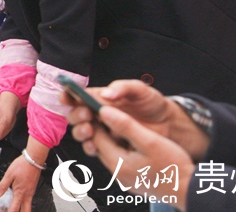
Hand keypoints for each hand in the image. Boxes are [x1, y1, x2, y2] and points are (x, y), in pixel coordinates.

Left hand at [0, 155, 41, 211]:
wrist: (33, 159)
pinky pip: (29, 201)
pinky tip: (19, 201)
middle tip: (10, 211)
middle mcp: (27, 195)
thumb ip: (3, 186)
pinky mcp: (32, 189)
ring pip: (28, 207)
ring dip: (22, 210)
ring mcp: (31, 193)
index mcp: (20, 193)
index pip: (14, 208)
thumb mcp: (9, 174)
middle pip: (25, 211)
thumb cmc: (21, 165)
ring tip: (14, 208)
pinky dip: (24, 204)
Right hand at [64, 79, 205, 157]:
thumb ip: (123, 87)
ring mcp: (103, 130)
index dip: (68, 96)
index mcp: (101, 98)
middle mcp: (98, 114)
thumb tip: (105, 94)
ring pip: (81, 132)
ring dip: (80, 131)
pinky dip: (90, 147)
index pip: (78, 95)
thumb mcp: (141, 90)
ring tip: (89, 130)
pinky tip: (94, 146)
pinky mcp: (110, 146)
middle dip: (75, 115)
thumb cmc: (153, 104)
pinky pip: (94, 148)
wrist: (169, 126)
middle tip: (86, 115)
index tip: (65, 98)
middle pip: (75, 114)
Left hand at [83, 105, 193, 209]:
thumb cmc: (173, 168)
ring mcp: (124, 178)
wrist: (189, 191)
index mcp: (118, 163)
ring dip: (111, 139)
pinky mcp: (132, 180)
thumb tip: (104, 111)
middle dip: (100, 129)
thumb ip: (125, 126)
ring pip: (109, 153)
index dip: (95, 120)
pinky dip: (120, 148)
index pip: (96, 137)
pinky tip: (130, 141)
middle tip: (105, 112)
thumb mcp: (150, 141)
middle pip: (100, 145)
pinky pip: (119, 160)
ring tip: (118, 124)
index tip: (96, 106)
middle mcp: (117, 173)